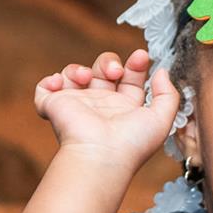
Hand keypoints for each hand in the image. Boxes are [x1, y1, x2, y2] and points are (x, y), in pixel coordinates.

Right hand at [34, 49, 180, 173]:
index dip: (135, 64)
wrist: (100, 156)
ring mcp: (76, 106)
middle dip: (108, 62)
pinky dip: (49, 82)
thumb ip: (168, 94)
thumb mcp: (162, 119)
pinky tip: (61, 83)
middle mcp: (100, 106)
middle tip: (114, 72)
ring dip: (79, 68)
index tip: (140, 56)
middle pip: (102, 70)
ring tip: (85, 78)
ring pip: (74, 74)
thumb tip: (160, 72)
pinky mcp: (54, 108)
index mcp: (124, 108)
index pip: (129, 79)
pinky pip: (44, 89)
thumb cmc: (131, 144)